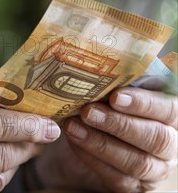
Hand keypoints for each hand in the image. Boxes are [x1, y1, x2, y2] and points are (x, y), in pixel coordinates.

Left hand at [36, 88, 177, 191]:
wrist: (82, 136)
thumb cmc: (102, 106)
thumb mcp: (111, 90)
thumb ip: (116, 80)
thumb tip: (105, 62)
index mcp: (170, 115)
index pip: (170, 109)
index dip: (145, 104)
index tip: (116, 96)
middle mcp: (170, 144)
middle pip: (156, 138)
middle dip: (119, 124)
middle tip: (88, 112)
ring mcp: (155, 168)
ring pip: (137, 162)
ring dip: (101, 143)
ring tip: (73, 127)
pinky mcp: (134, 187)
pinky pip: (118, 178)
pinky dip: (93, 159)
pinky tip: (74, 142)